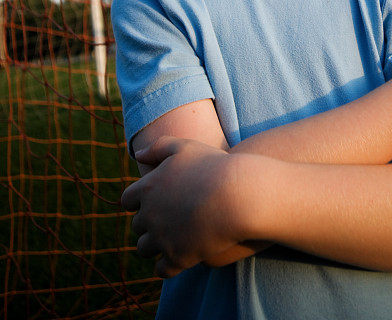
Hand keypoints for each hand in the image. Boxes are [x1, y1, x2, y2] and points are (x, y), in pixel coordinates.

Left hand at [121, 136, 247, 276]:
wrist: (238, 196)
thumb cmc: (213, 166)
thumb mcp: (185, 146)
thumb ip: (158, 147)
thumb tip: (138, 155)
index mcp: (148, 188)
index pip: (127, 200)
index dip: (137, 202)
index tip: (148, 203)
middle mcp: (149, 215)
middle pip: (137, 226)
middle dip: (147, 224)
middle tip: (162, 221)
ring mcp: (162, 239)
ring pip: (144, 249)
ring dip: (152, 246)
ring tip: (167, 242)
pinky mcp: (178, 258)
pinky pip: (162, 270)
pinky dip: (167, 266)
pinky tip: (178, 259)